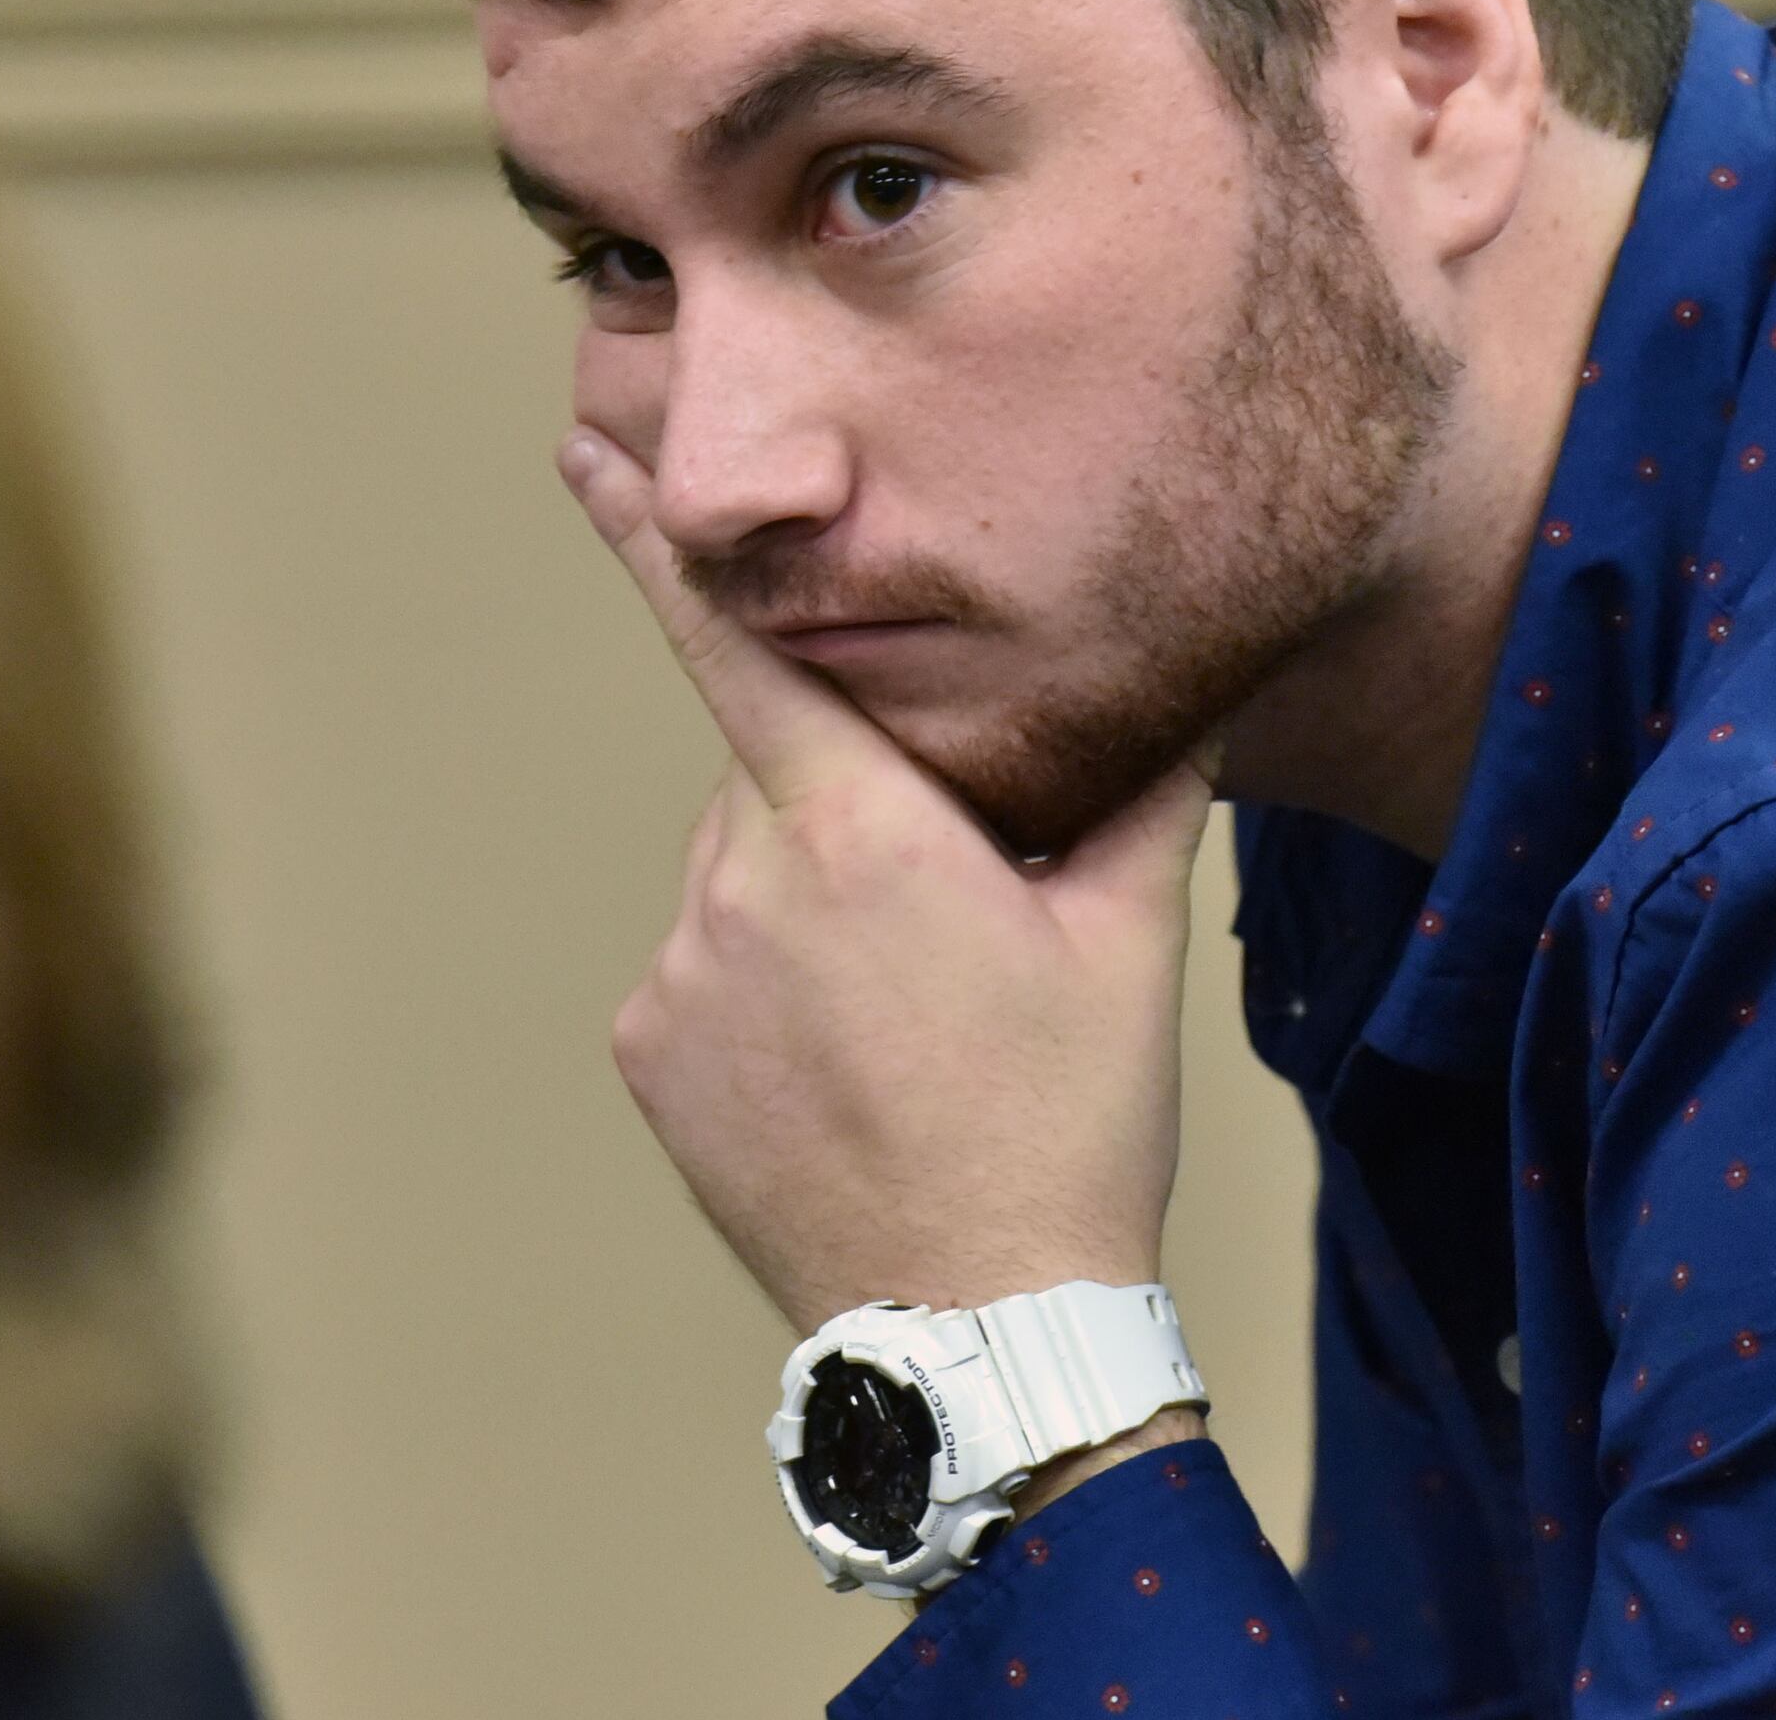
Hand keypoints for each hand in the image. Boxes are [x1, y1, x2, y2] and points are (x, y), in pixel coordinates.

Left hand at [563, 424, 1213, 1346]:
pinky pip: (705, 968)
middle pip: (782, 776)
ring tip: (912, 1019)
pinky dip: (764, 986)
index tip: (584, 446)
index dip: (650, 536)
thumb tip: (1192, 684)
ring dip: (812, 901)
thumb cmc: (1072, 1120)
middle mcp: (744, 882)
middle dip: (855, 806)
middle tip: (958, 918)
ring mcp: (682, 974)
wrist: (974, 1329)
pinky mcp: (650, 1053)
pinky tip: (849, 1067)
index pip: (739, 644)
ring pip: (744, 873)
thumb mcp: (1129, 938)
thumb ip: (1141, 787)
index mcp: (864, 828)